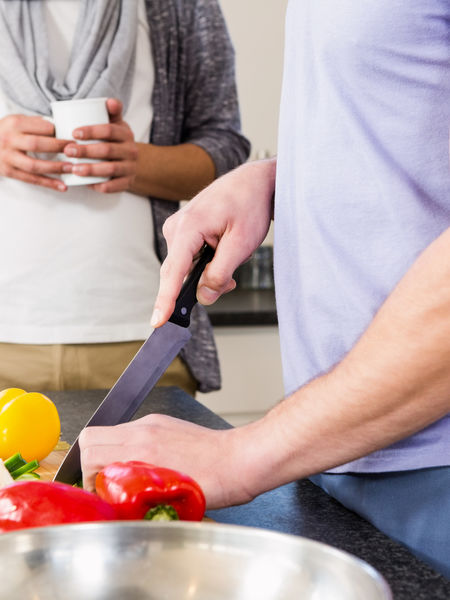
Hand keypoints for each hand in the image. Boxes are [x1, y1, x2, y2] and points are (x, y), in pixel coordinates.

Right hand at [0, 114, 71, 190]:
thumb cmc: (5, 132)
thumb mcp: (15, 121)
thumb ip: (35, 124)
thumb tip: (61, 127)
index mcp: (14, 123)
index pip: (40, 126)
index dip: (57, 132)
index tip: (72, 135)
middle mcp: (9, 140)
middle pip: (37, 145)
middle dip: (59, 148)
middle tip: (76, 151)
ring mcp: (8, 158)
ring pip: (34, 165)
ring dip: (56, 168)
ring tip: (72, 169)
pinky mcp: (9, 172)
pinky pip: (31, 179)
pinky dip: (48, 183)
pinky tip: (62, 186)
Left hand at [63, 98, 137, 192]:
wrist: (132, 163)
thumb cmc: (115, 141)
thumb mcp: (116, 125)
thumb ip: (111, 112)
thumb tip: (109, 101)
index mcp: (126, 134)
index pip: (110, 130)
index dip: (92, 131)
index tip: (74, 132)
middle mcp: (131, 151)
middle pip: (108, 150)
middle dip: (86, 151)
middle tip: (67, 151)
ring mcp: (130, 168)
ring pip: (110, 169)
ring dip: (91, 169)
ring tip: (74, 169)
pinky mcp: (127, 183)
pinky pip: (114, 186)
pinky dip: (100, 186)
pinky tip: (85, 184)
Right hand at [78, 413, 254, 508]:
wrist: (241, 459)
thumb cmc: (216, 482)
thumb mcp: (170, 499)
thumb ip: (136, 495)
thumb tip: (117, 504)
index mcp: (143, 448)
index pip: (90, 450)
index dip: (87, 474)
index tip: (102, 490)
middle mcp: (144, 430)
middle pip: (92, 436)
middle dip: (91, 461)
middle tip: (108, 481)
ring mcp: (154, 423)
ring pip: (111, 431)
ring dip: (110, 452)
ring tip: (127, 472)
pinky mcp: (164, 422)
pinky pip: (132, 430)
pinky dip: (128, 445)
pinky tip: (146, 462)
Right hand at [151, 158, 276, 326]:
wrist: (253, 183)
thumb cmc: (249, 205)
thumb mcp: (241, 244)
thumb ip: (221, 273)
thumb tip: (204, 297)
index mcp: (189, 226)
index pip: (173, 271)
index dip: (165, 299)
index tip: (157, 321)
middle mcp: (176, 227)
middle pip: (179, 273)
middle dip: (203, 283)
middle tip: (229, 282)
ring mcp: (177, 229)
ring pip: (187, 268)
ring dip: (209, 272)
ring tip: (233, 257)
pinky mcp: (183, 232)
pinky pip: (189, 259)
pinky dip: (206, 264)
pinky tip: (224, 253)